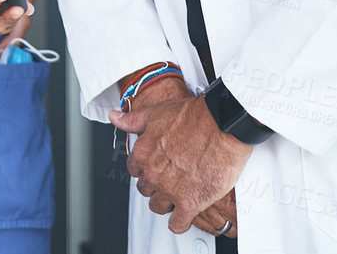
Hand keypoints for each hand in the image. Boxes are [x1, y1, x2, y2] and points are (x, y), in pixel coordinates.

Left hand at [110, 82, 251, 234]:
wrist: (222, 124)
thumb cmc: (194, 116)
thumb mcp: (156, 113)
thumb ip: (133, 120)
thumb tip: (115, 118)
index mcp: (143, 152)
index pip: (135, 170)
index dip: (146, 169)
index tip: (156, 168)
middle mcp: (153, 173)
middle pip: (146, 189)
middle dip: (156, 186)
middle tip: (171, 179)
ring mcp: (170, 190)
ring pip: (158, 206)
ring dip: (167, 203)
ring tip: (179, 194)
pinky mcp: (189, 203)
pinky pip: (177, 223)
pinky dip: (179, 222)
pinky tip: (185, 215)